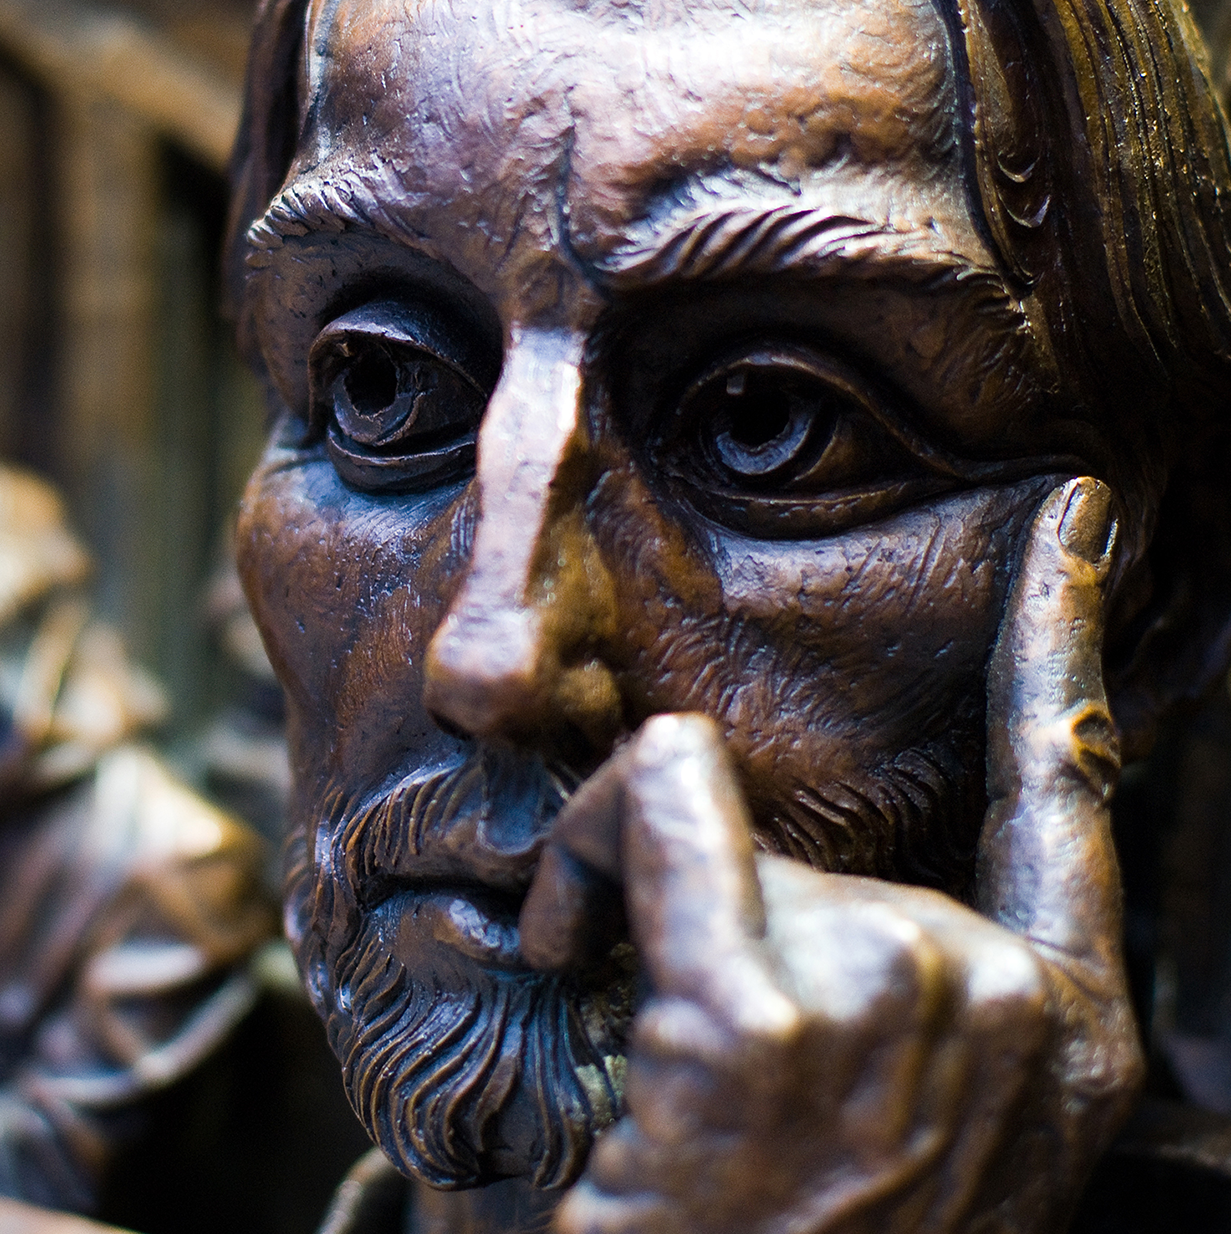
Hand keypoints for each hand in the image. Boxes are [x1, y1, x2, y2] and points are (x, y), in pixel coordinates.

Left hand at [521, 478, 1143, 1233]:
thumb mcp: (864, 1111)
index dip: (1063, 643)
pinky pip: (657, 802)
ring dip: (622, 895)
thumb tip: (746, 840)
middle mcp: (1008, 1003)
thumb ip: (868, 977)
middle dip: (699, 899)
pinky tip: (561, 950)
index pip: (1073, 795)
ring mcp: (905, 995)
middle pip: (811, 823)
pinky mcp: (772, 1010)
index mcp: (1058, 1034)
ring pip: (709, 803)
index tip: (1069, 522)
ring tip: (621, 1035)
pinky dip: (582, 854)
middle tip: (661, 1034)